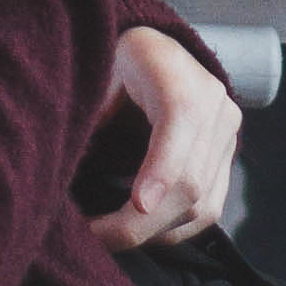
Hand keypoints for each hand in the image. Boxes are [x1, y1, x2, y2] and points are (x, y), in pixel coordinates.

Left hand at [86, 24, 241, 249]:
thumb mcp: (93, 75)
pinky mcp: (226, 156)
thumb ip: (85, 118)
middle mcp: (214, 103)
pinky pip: (209, 208)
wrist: (149, 48)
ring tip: (108, 237)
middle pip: (191, 180)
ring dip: (154, 233)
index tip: (136, 205)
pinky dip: (173, 229)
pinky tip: (137, 229)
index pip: (180, 119)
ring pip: (202, 205)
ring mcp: (226, 133)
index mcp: (176, 73)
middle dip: (140, 223)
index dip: (160, 169)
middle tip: (92, 237)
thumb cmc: (109, 59)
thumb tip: (59, 177)